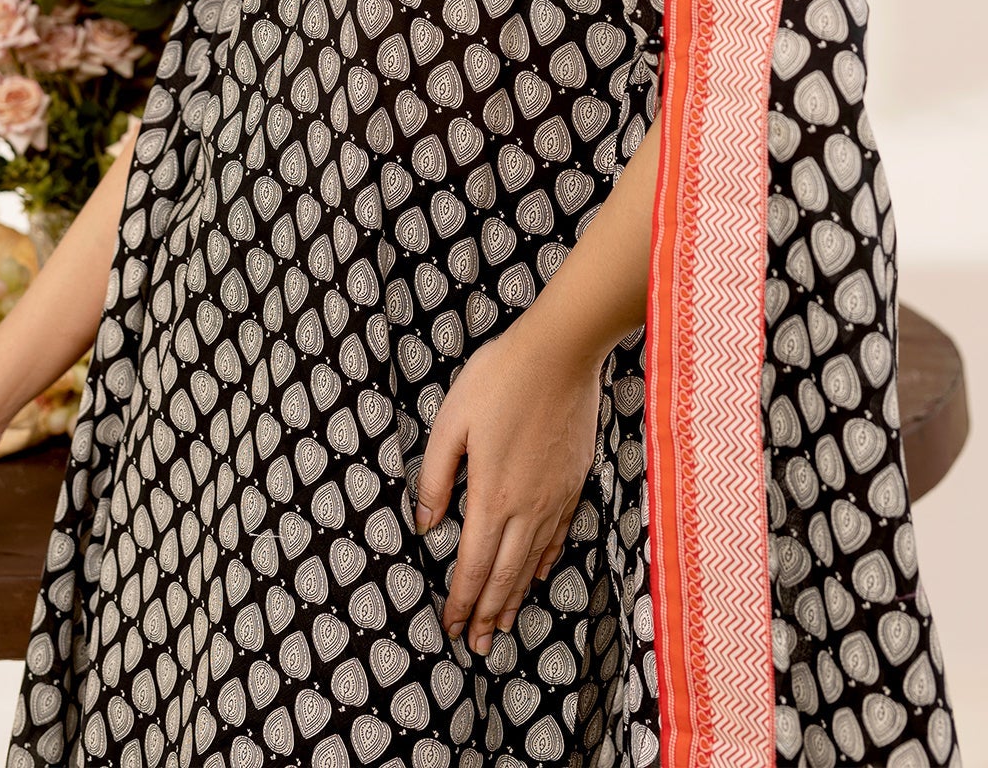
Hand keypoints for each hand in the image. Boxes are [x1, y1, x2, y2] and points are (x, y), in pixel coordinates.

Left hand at [413, 310, 602, 656]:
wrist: (561, 353)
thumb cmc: (500, 379)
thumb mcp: (451, 421)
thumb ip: (436, 477)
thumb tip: (426, 524)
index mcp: (492, 495)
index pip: (474, 565)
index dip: (460, 601)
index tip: (450, 628)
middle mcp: (527, 507)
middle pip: (505, 575)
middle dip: (486, 614)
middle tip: (475, 646)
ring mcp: (554, 496)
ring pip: (532, 562)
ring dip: (514, 597)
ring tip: (500, 626)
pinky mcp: (573, 482)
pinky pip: (557, 534)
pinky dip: (544, 562)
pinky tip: (537, 574)